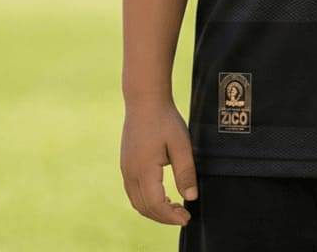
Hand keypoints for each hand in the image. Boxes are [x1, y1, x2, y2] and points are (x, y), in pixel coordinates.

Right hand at [120, 98, 198, 225]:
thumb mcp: (181, 144)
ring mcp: (125, 169)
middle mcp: (130, 173)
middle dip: (164, 217)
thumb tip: (191, 198)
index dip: (171, 216)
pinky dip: (147, 201)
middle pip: (144, 207)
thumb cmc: (165, 119)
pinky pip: (133, 192)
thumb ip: (186, 172)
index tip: (187, 218)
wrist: (144, 99)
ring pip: (136, 202)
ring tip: (174, 208)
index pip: (156, 205)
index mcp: (143, 170)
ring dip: (154, 210)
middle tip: (183, 215)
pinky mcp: (125, 164)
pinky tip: (162, 196)